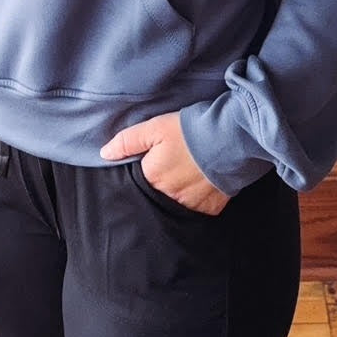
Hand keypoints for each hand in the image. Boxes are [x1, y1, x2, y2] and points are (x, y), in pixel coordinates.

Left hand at [100, 111, 230, 215]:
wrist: (232, 139)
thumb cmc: (191, 131)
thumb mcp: (155, 127)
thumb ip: (127, 142)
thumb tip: (104, 154)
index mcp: (152, 178)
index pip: (139, 181)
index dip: (146, 169)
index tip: (155, 160)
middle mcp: (169, 197)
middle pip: (158, 193)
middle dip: (163, 181)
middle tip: (175, 163)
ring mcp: (191, 205)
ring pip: (178, 202)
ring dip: (181, 190)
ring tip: (189, 171)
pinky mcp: (210, 208)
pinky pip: (199, 207)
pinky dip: (199, 197)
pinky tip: (203, 181)